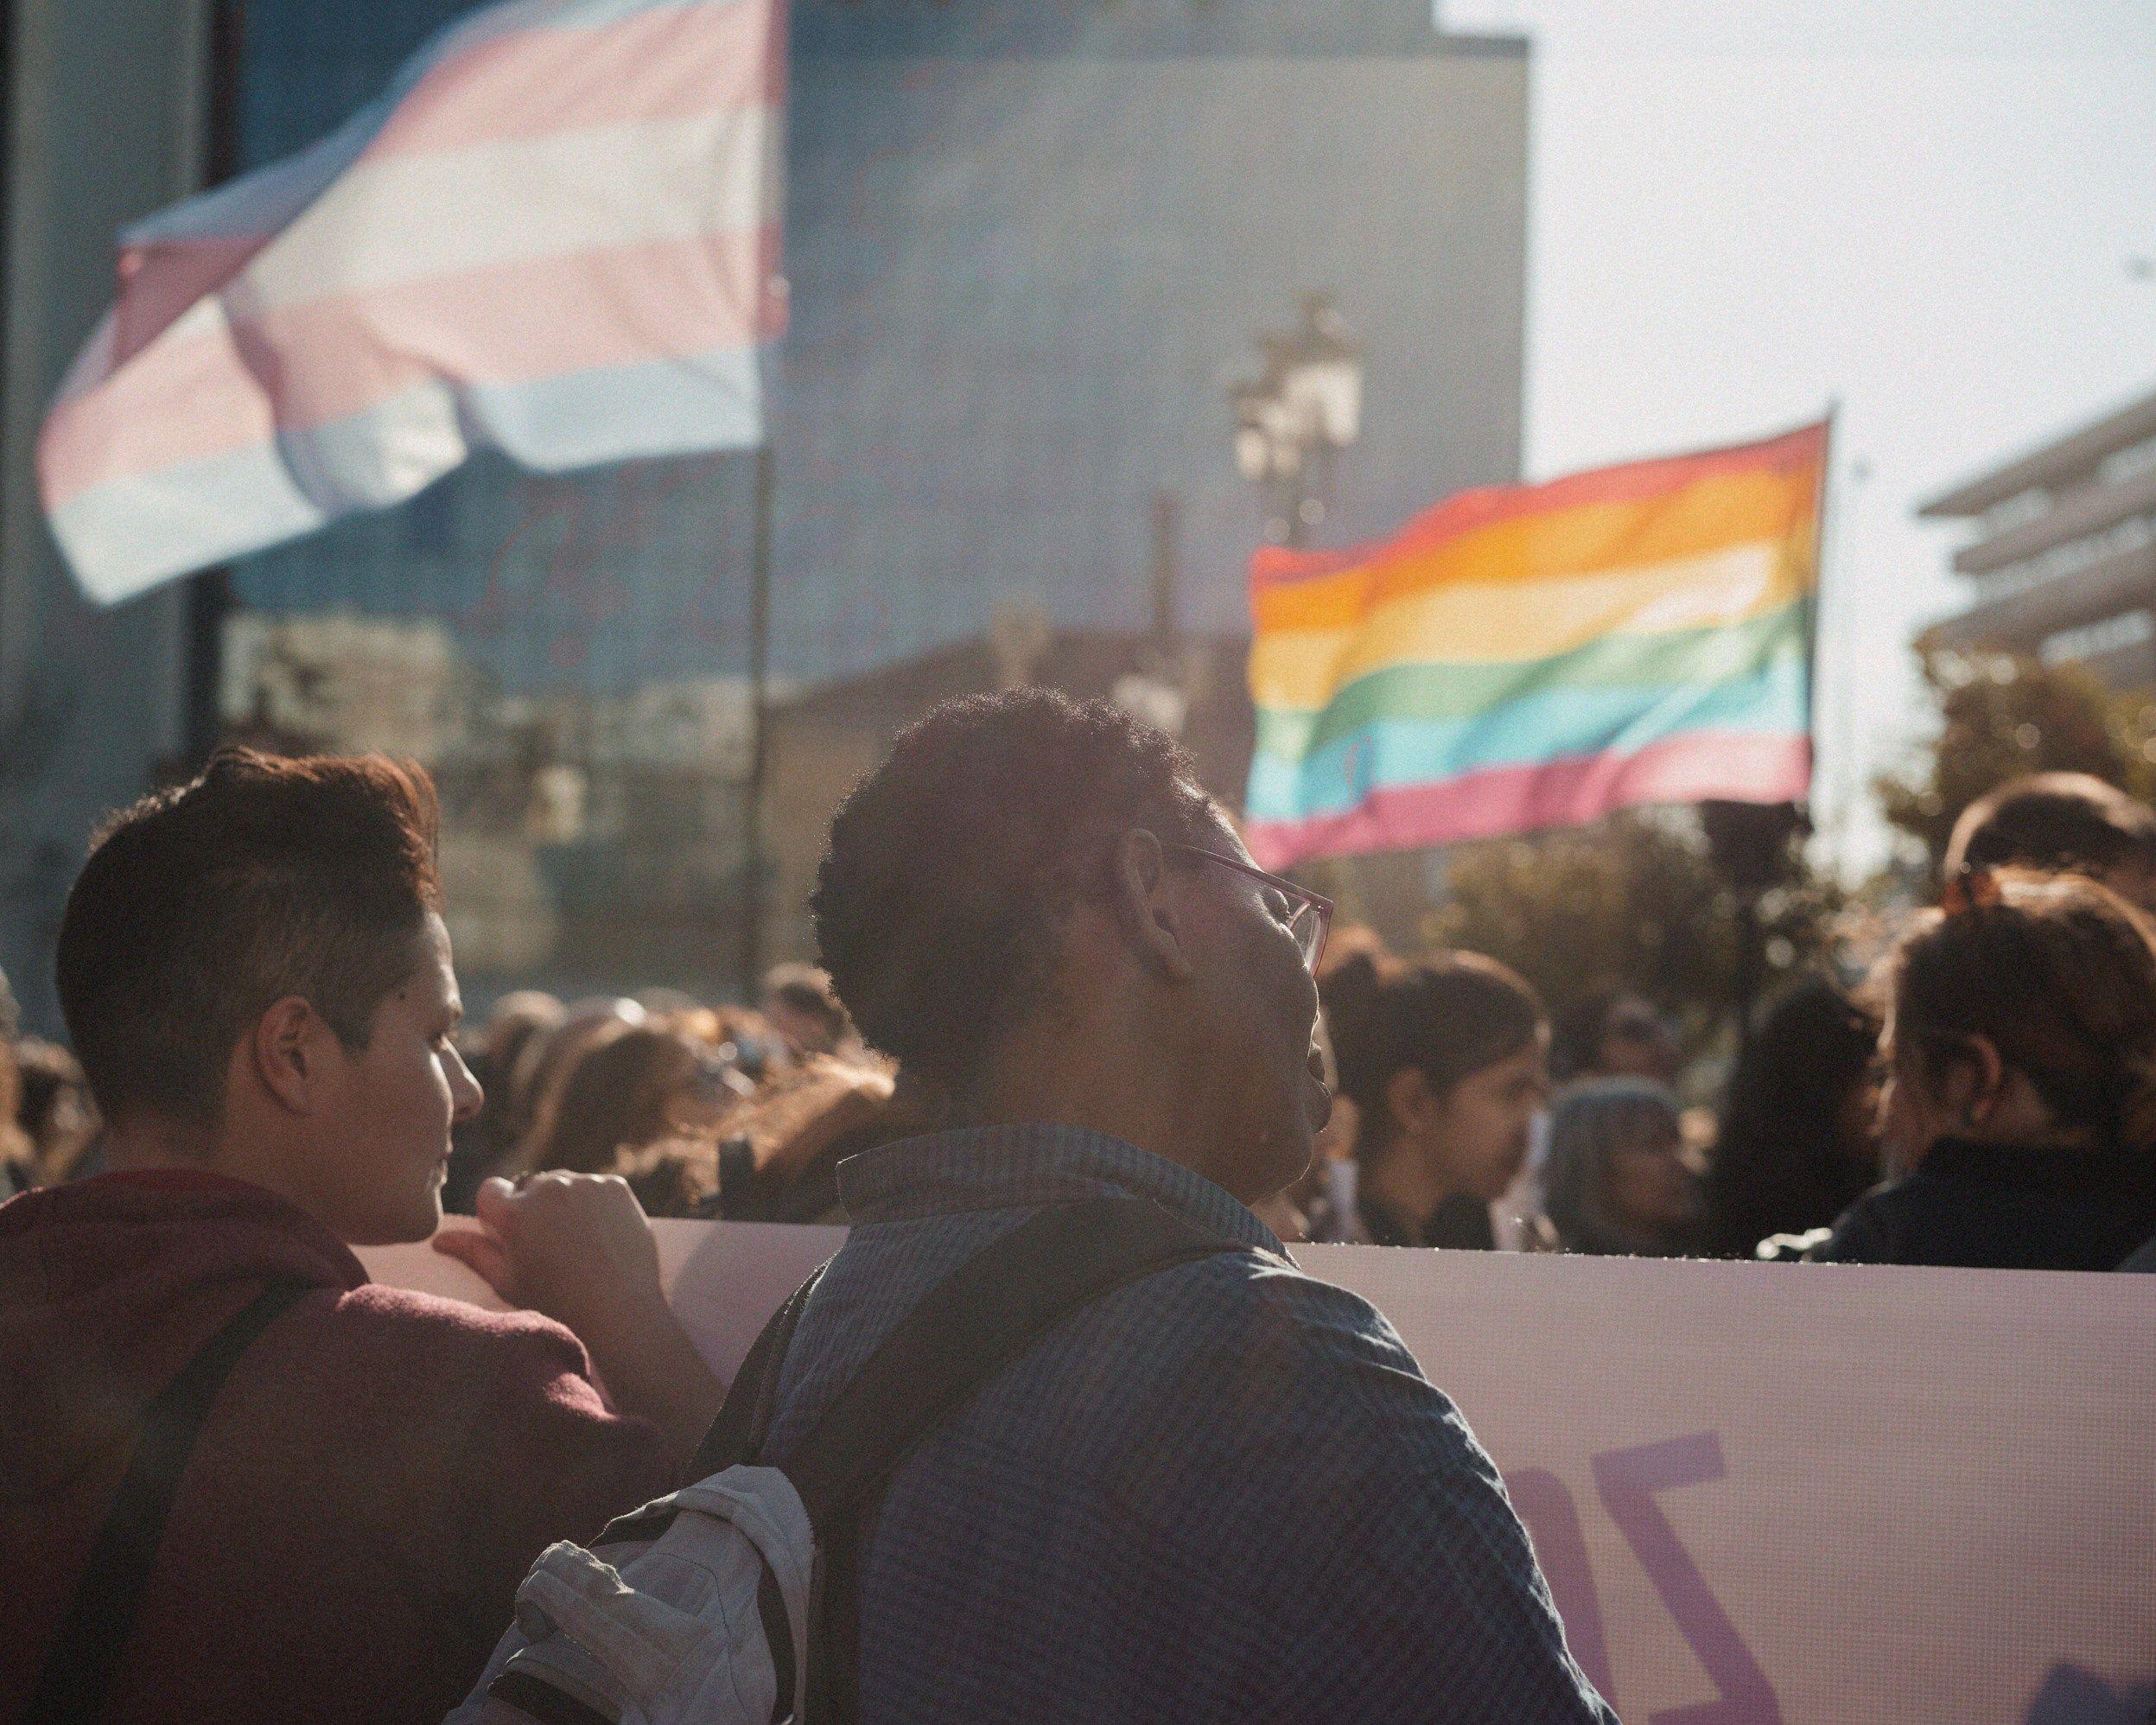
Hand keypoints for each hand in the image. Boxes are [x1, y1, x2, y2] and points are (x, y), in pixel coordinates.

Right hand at [434, 1173, 665, 1339]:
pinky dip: (595, 1203)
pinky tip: (600, 1236)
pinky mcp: (615, 1185)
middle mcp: (547, 1187)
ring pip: (563, 1184)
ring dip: (564, 1203)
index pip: (490, 1190)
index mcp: (513, 1211)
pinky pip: (596, 1187)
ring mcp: (585, 1183)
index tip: (510, 1236)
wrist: (619, 1310)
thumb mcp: (506, 1281)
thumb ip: (473, 1252)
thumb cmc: (556, 1302)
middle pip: (529, 1186)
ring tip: (576, 1244)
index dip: (497, 1214)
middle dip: (532, 1206)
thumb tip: (439, 1238)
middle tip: (548, 1245)